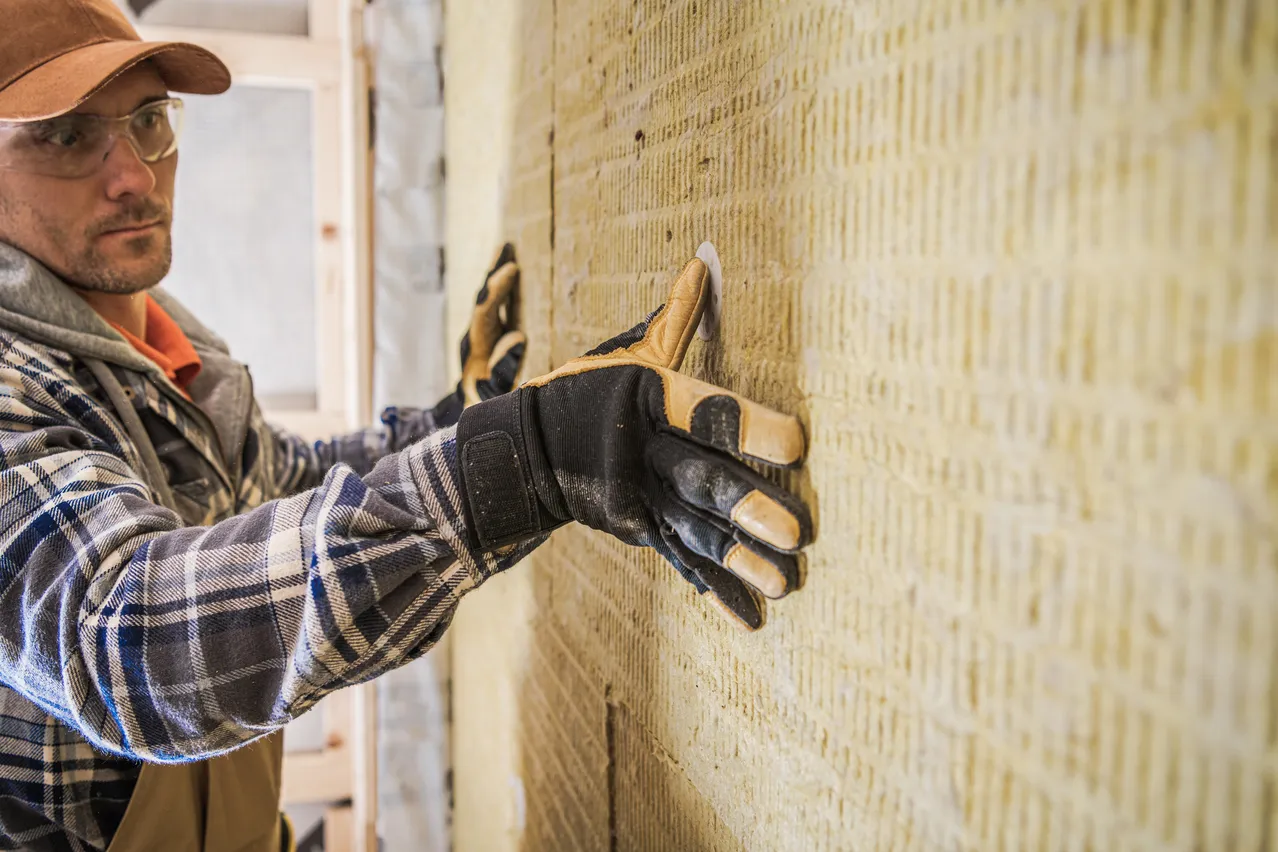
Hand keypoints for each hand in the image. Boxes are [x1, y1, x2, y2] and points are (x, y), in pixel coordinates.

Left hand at [432, 244, 526, 425]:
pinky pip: (499, 309)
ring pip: (490, 300)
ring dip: (499, 275)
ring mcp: (483, 337)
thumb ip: (504, 369)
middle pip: (484, 298)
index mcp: (475, 349)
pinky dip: (507, 290)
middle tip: (507, 246)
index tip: (512, 270)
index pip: (484, 312)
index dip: (497, 290)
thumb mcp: (494, 394)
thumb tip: (518, 336)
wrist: (470, 416)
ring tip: (508, 249)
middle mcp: (475, 337)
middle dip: (495, 273)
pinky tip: (515, 274)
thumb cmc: (483, 408)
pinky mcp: (492, 340)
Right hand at [455, 256, 812, 629]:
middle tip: (795, 532)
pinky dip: (715, 590)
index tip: (797, 444)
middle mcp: (643, 454)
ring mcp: (637, 499)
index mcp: (647, 401)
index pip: (704, 411)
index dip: (748, 426)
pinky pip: (679, 561)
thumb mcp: (624, 356)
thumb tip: (701, 265)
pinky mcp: (636, 531)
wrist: (524, 453)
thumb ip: (671, 321)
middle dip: (747, 506)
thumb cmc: (587, 392)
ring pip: (694, 529)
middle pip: (699, 480)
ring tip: (786, 583)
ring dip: (740, 558)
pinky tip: (752, 619)